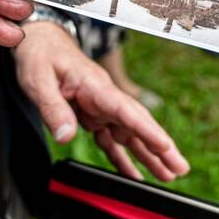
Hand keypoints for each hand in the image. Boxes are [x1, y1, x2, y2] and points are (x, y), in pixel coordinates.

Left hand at [14, 21, 189, 180]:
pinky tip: (133, 174)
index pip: (126, 110)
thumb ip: (53, 108)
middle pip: (137, 124)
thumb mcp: (38, 80)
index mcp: (95, 86)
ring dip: (148, 155)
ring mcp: (100, 107)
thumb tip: (66, 137)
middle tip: (180, 169)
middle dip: (160, 147)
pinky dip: (123, 158)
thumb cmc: (40, 55)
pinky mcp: (91, 115)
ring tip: (167, 176)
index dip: (147, 130)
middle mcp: (103, 97)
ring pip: (129, 134)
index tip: (165, 146)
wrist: (38, 41)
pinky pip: (111, 140)